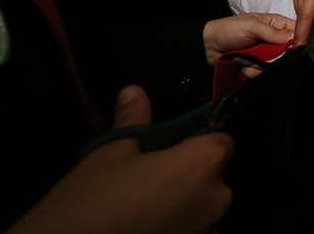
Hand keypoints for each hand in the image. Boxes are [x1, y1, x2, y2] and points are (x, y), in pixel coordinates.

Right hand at [9, 86, 232, 233]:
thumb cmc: (91, 204)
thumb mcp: (110, 152)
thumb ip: (134, 120)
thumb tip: (134, 93)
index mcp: (203, 164)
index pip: (221, 140)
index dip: (198, 139)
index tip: (171, 145)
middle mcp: (216, 200)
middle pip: (211, 175)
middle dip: (186, 172)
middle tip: (146, 174)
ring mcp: (207, 231)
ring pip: (202, 206)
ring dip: (181, 202)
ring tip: (139, 203)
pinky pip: (192, 230)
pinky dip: (176, 226)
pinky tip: (143, 224)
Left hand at [203, 13, 294, 65]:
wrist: (208, 46)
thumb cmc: (228, 30)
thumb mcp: (252, 26)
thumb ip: (274, 32)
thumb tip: (294, 38)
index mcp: (275, 23)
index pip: (296, 31)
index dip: (297, 41)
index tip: (290, 48)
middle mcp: (273, 39)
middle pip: (288, 53)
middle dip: (274, 56)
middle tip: (262, 52)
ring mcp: (266, 53)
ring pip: (276, 65)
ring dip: (259, 63)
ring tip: (247, 56)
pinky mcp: (258, 65)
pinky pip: (263, 72)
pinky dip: (252, 70)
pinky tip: (243, 63)